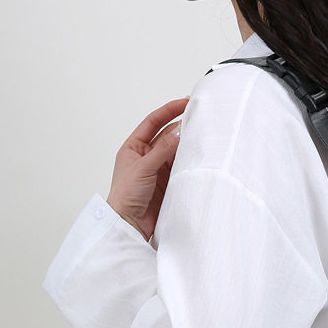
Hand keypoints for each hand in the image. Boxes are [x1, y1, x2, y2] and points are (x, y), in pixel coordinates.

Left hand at [107, 97, 189, 237]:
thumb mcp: (143, 167)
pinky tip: (198, 157)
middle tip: (200, 119)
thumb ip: (163, 149)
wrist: (129, 225)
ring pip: (176, 151)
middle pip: (167, 135)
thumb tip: (179, 131)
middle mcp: (146, 156)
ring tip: (202, 137)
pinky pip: (181, 167)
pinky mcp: (168, 183)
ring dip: (187, 145)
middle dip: (182, 127)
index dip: (169, 110)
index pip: (153, 122)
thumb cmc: (125, 196)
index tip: (185, 102)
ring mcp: (158, 170)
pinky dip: (189, 162)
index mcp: (134, 147)